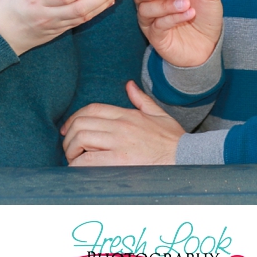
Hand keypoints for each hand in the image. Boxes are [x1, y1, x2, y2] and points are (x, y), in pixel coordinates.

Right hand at [0, 0, 122, 55]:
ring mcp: (55, 25)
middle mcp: (48, 14)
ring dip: (102, 4)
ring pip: (83, 17)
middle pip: (80, 8)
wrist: (1, 35)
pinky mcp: (59, 31)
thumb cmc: (10, 4)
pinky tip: (105, 2)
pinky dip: (95, 11)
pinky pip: (80, 21)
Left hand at [61, 81, 182, 165]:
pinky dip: (78, 165)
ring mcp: (119, 143)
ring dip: (71, 151)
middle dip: (69, 136)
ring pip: (81, 138)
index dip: (74, 118)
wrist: (187, 159)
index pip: (92, 109)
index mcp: (128, 114)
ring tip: (74, 160)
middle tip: (70, 148)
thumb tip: (129, 86)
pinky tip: (80, 170)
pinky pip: (89, 160)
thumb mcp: (159, 114)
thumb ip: (141, 100)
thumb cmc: (174, 141)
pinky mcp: (120, 161)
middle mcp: (121, 126)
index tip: (69, 129)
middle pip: (82, 123)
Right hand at [132, 0, 222, 67]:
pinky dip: (173, 18)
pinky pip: (158, 25)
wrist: (209, 45)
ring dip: (166, 5)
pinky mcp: (156, 36)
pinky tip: (189, 13)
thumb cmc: (204, 16)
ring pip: (147, 9)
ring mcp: (152, 19)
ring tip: (186, 4)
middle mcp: (152, 1)